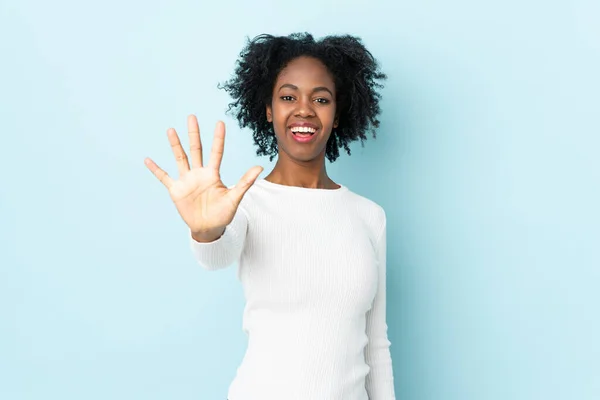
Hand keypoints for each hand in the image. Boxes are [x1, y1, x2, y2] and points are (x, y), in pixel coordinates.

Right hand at [144, 115, 262, 237]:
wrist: (209, 229)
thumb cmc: (223, 214)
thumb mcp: (235, 198)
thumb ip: (245, 182)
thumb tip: (259, 167)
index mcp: (213, 174)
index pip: (216, 152)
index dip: (218, 138)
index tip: (220, 122)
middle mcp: (199, 174)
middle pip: (196, 149)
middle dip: (193, 134)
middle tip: (192, 117)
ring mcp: (187, 181)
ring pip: (180, 158)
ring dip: (175, 145)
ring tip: (170, 130)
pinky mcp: (176, 190)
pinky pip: (164, 177)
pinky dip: (156, 169)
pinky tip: (148, 160)